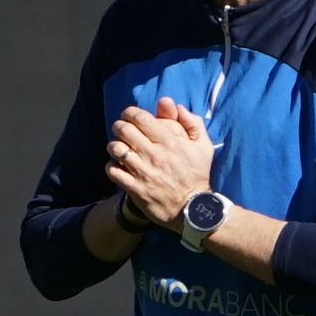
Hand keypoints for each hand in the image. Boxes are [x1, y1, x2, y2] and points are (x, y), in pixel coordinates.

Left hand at [106, 98, 212, 227]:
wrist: (193, 210)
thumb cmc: (197, 175)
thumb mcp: (204, 146)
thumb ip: (192, 123)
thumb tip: (176, 106)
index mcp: (170, 141)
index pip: (140, 118)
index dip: (130, 112)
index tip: (129, 116)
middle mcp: (154, 155)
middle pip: (124, 130)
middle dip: (119, 126)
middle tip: (121, 130)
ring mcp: (144, 172)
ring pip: (116, 149)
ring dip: (113, 146)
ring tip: (118, 148)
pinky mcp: (136, 189)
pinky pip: (114, 171)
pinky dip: (112, 166)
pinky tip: (118, 166)